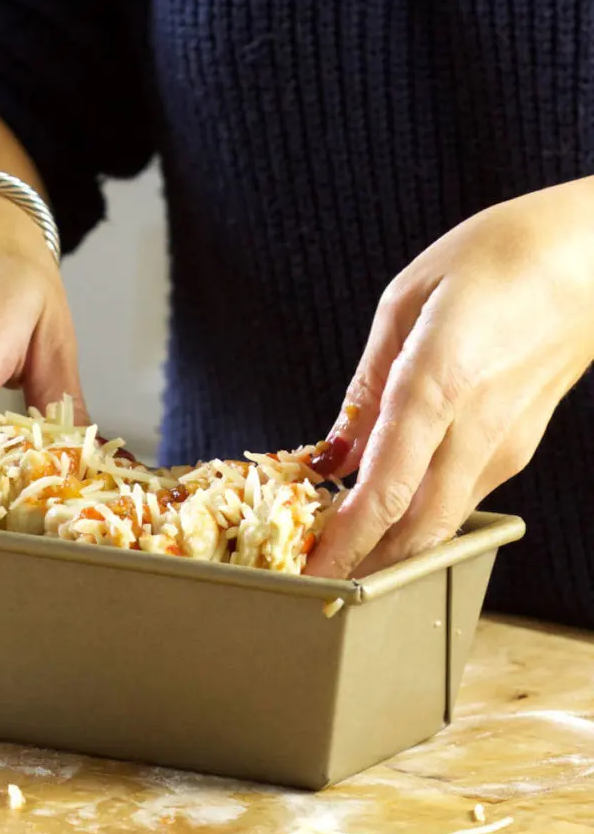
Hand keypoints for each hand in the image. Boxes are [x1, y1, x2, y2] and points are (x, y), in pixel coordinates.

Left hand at [305, 179, 593, 578]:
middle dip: (364, 563)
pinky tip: (386, 512)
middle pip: (418, 527)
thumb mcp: (406, 301)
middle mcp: (479, 425)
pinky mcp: (520, 445)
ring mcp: (508, 442)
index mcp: (439, 381)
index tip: (312, 573)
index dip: (347, 541)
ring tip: (340, 553)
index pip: (387, 489)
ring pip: (443, 522)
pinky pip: (461, 498)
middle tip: (317, 576)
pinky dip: (418, 518)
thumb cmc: (499, 257)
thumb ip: (366, 385)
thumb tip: (331, 454)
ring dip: (390, 547)